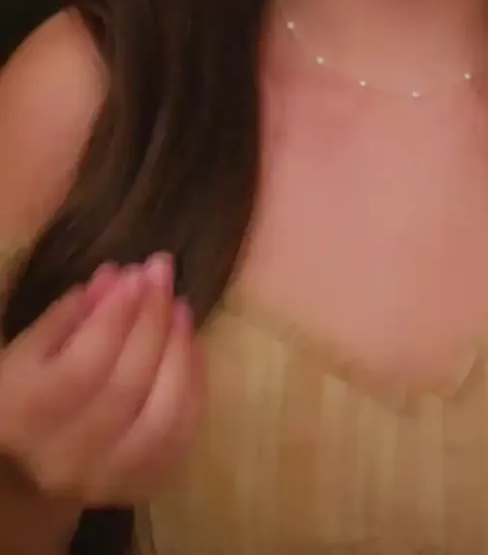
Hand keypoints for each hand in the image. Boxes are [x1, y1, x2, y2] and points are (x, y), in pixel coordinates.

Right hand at [0, 255, 204, 505]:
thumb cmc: (28, 393)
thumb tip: (117, 278)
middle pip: (126, 386)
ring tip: (181, 307)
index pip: (82, 366)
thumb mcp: (31, 350)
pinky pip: (182, 434)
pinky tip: (191, 346)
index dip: (117, 316)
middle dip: (152, 320)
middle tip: (164, 275)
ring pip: (162, 414)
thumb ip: (70, 314)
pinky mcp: (139, 486)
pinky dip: (194, 386)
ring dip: (179, 352)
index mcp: (23, 417)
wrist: (30, 471)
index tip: (138, 273)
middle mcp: (63, 458)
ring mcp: (105, 479)